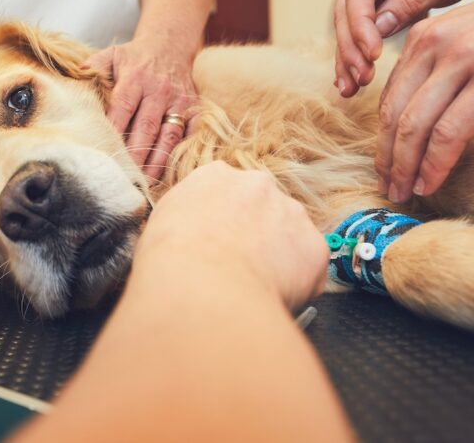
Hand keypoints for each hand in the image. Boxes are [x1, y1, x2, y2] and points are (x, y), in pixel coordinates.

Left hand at [84, 36, 197, 181]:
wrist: (170, 44)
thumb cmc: (135, 57)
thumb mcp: (112, 54)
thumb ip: (93, 68)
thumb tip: (74, 81)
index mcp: (136, 77)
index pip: (122, 108)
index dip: (113, 131)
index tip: (103, 153)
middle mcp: (159, 90)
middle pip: (146, 127)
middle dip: (135, 154)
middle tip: (123, 177)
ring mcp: (179, 101)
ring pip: (169, 136)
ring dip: (157, 161)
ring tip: (145, 182)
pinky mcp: (195, 109)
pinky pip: (190, 135)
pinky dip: (180, 154)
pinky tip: (169, 172)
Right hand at [137, 162, 327, 310]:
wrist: (199, 286)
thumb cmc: (169, 261)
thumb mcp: (159, 225)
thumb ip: (182, 219)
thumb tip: (185, 236)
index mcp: (215, 176)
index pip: (226, 194)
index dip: (222, 222)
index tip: (217, 244)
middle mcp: (257, 184)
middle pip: (262, 208)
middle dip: (255, 235)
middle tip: (238, 268)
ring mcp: (291, 212)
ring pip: (289, 235)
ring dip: (278, 257)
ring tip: (253, 288)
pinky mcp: (314, 247)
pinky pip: (309, 267)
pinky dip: (297, 284)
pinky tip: (271, 298)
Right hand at [334, 0, 473, 96]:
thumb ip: (413, 0)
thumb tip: (379, 28)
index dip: (361, 27)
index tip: (373, 55)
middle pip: (344, 13)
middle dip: (351, 49)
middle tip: (363, 78)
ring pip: (342, 26)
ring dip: (345, 59)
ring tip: (350, 88)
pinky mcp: (358, 4)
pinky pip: (350, 32)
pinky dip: (350, 56)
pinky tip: (347, 81)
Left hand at [376, 0, 473, 202]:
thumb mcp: (469, 43)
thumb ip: (439, 72)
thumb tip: (414, 117)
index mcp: (425, 36)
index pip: (389, 97)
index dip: (382, 137)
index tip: (384, 165)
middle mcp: (435, 43)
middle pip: (394, 113)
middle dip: (386, 156)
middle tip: (386, 186)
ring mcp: (463, 59)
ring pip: (414, 126)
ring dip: (403, 167)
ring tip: (402, 192)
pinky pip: (449, 133)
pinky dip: (434, 165)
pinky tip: (428, 184)